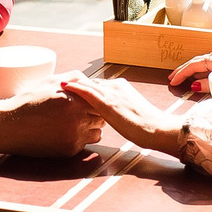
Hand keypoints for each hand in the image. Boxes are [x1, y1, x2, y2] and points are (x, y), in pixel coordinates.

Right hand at [0, 87, 103, 156]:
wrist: (10, 126)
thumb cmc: (27, 102)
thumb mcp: (50, 81)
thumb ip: (74, 78)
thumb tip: (90, 81)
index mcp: (75, 100)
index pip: (100, 101)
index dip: (94, 100)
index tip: (87, 100)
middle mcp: (78, 119)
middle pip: (101, 117)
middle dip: (94, 114)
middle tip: (81, 111)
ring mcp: (75, 136)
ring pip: (97, 132)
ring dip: (91, 127)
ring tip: (75, 122)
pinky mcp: (70, 150)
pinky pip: (86, 143)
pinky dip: (80, 138)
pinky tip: (66, 132)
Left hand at [58, 74, 187, 154]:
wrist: (157, 129)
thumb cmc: (147, 127)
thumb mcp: (129, 115)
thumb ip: (117, 112)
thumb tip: (105, 117)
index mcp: (121, 87)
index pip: (97, 84)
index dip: (83, 87)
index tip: (69, 87)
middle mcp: (115, 86)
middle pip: (90, 82)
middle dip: (74, 84)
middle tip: (57, 84)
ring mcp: (111, 93)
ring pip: (86, 84)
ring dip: (71, 83)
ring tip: (55, 83)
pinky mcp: (107, 103)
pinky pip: (87, 91)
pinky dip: (74, 87)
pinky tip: (62, 85)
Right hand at [167, 50, 211, 92]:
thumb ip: (211, 85)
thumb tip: (195, 85)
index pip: (195, 64)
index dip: (182, 72)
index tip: (173, 81)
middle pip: (198, 61)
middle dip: (184, 70)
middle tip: (173, 79)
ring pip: (205, 63)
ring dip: (193, 70)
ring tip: (183, 78)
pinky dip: (203, 71)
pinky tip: (201, 78)